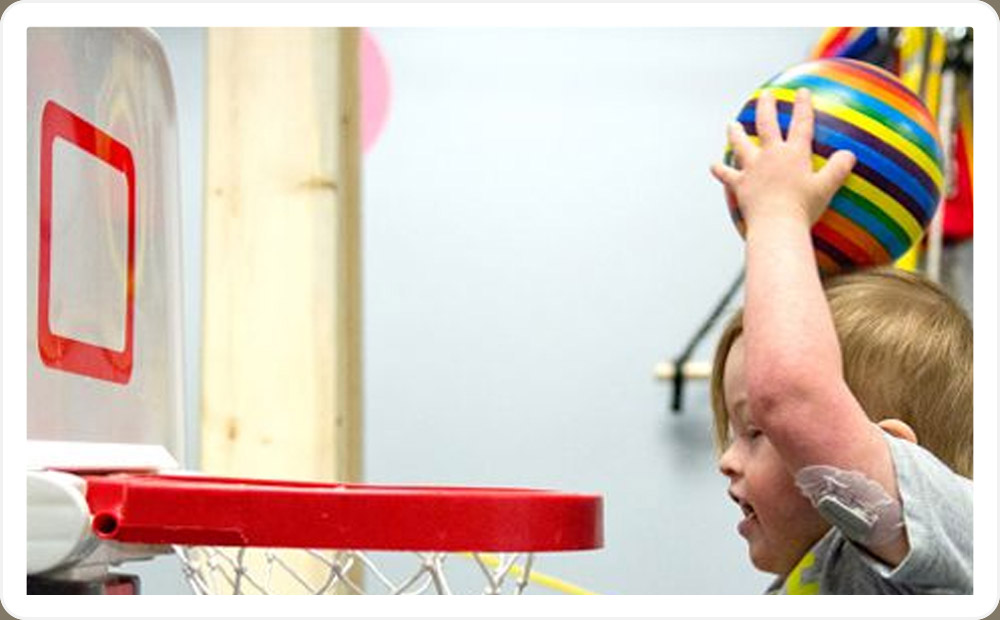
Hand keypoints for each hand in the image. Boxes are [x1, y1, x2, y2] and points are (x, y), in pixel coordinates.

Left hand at [711, 88, 855, 229]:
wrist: (776, 225)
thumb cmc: (803, 208)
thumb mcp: (826, 188)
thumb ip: (839, 169)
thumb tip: (849, 155)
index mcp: (794, 154)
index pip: (801, 124)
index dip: (802, 105)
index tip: (801, 91)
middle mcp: (771, 156)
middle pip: (766, 124)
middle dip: (766, 106)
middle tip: (765, 95)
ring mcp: (752, 168)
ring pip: (741, 144)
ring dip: (735, 133)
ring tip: (731, 125)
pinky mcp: (740, 184)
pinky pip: (727, 175)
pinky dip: (720, 169)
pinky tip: (713, 165)